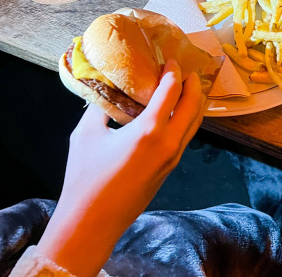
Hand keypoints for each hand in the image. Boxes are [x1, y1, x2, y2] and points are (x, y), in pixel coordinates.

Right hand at [37, 60, 204, 276]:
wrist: (92, 221)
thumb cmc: (86, 177)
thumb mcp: (86, 134)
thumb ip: (99, 107)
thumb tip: (104, 88)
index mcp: (149, 130)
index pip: (172, 91)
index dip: (174, 72)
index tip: (171, 60)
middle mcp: (169, 142)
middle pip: (193, 105)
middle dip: (193, 85)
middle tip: (187, 71)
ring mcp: (173, 157)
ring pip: (195, 123)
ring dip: (195, 102)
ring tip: (188, 88)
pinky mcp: (171, 168)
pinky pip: (187, 136)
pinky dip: (188, 119)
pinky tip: (177, 114)